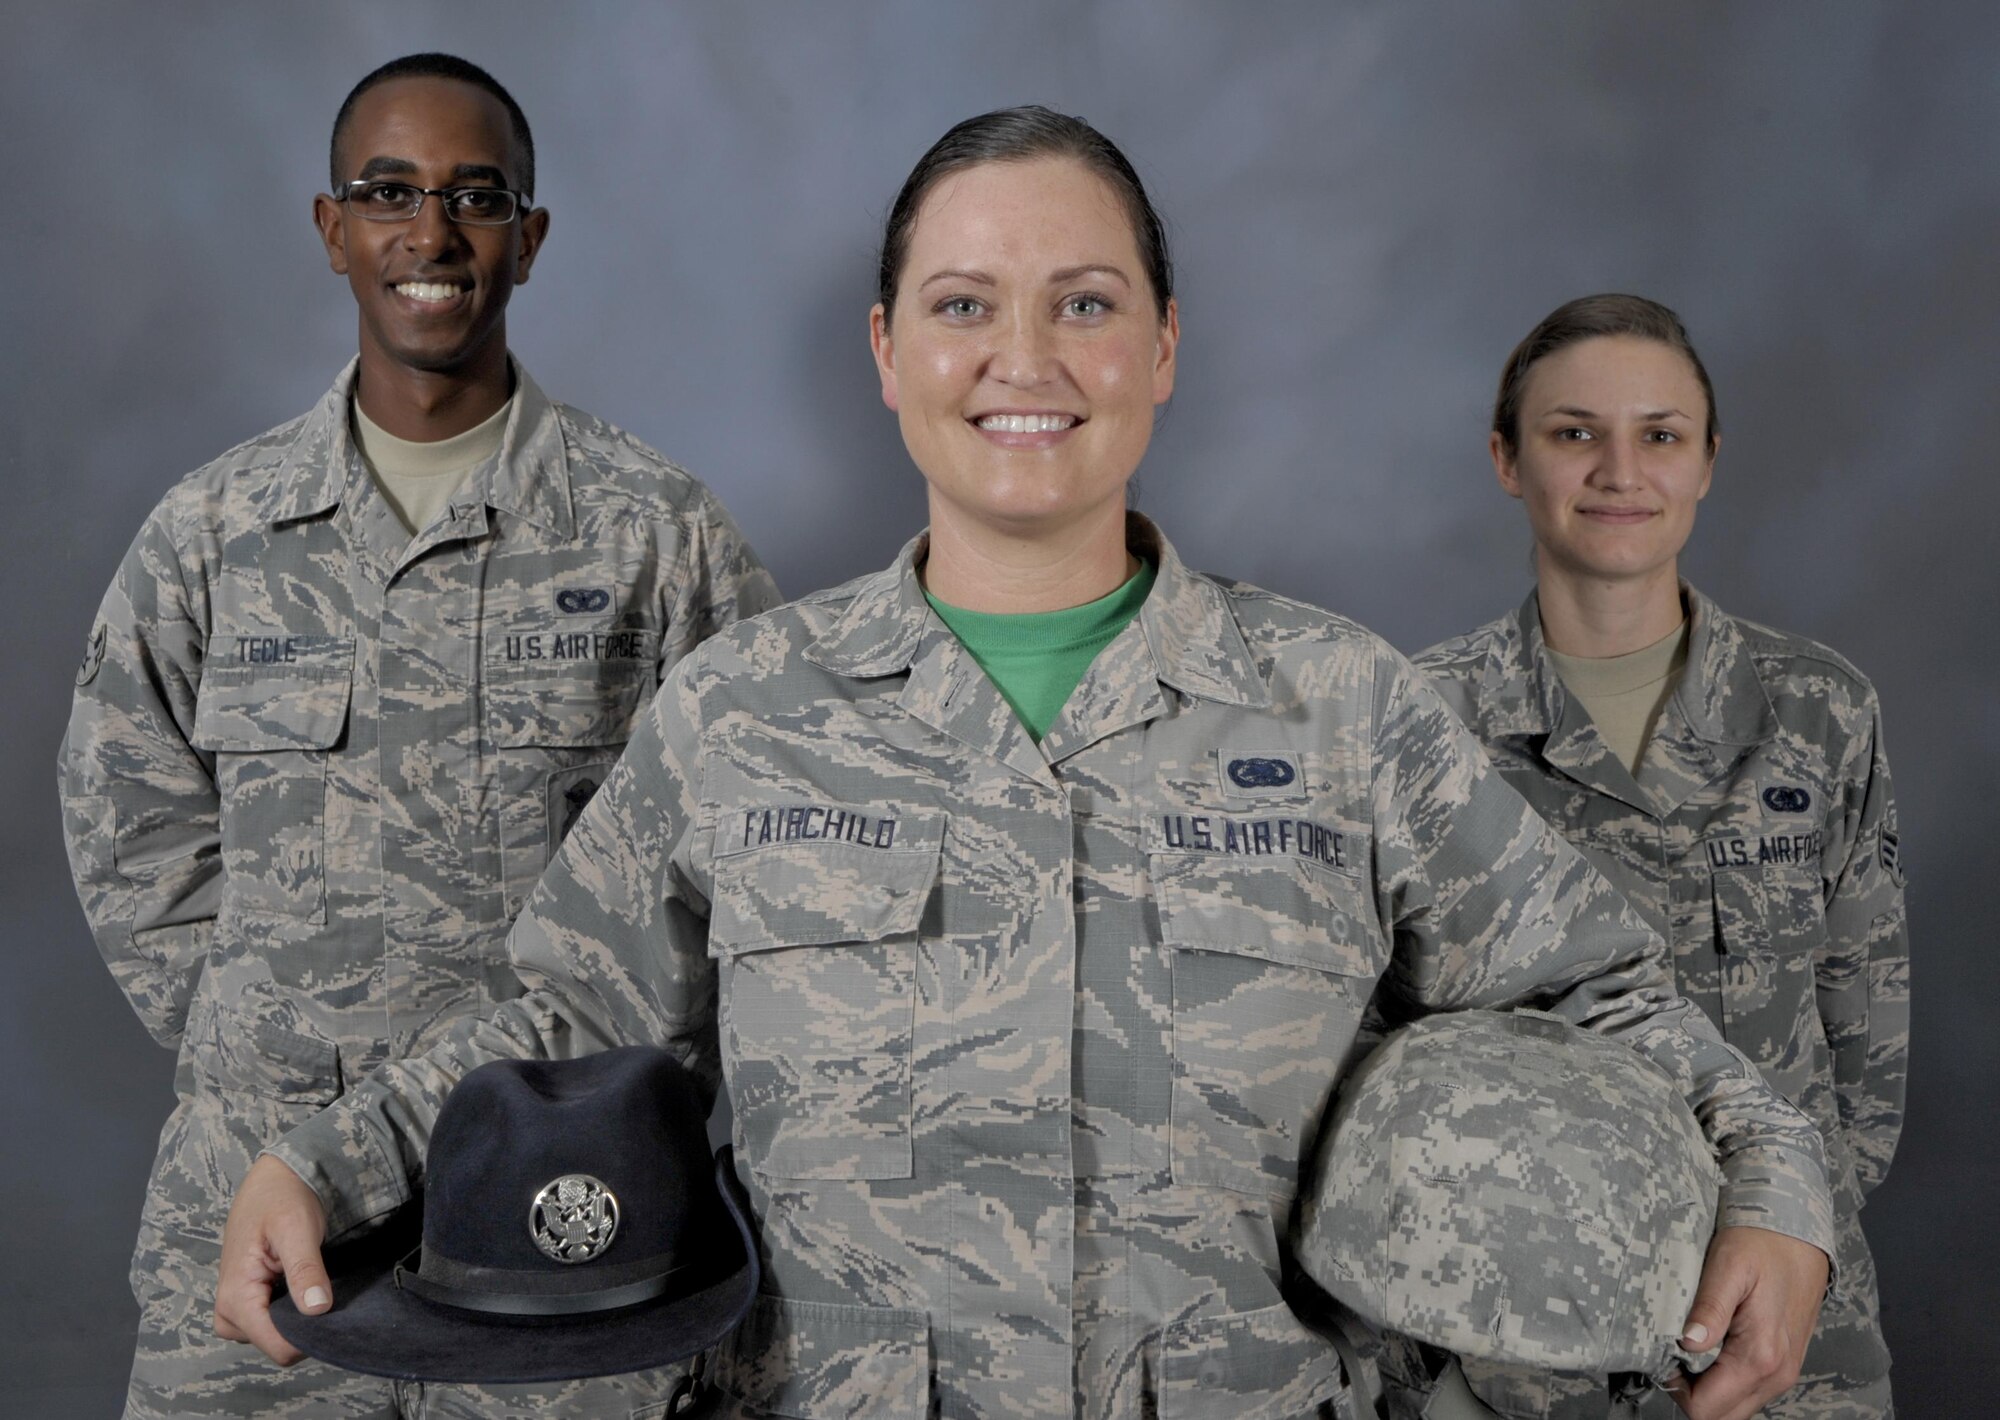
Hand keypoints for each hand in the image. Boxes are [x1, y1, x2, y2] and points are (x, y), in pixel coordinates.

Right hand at [212, 1154, 331, 1365]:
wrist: (273, 1179)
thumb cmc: (283, 1199)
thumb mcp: (298, 1230)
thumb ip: (305, 1270)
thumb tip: (317, 1310)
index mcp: (235, 1297)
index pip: (277, 1346)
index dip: (309, 1336)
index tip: (332, 1309)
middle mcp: (228, 1310)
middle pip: (276, 1345)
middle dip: (303, 1326)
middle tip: (322, 1287)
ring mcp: (235, 1309)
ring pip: (274, 1337)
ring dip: (297, 1318)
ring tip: (311, 1282)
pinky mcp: (246, 1302)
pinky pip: (271, 1323)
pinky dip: (290, 1311)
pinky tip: (304, 1286)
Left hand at [1667, 1224, 1828, 1419]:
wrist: (1799, 1234)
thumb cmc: (1761, 1244)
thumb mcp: (1728, 1267)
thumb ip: (1709, 1309)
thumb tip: (1687, 1343)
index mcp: (1759, 1357)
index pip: (1706, 1408)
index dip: (1675, 1389)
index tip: (1660, 1358)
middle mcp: (1776, 1375)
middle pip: (1720, 1415)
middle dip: (1689, 1394)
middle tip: (1670, 1355)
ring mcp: (1782, 1372)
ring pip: (1734, 1407)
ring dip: (1706, 1389)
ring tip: (1688, 1349)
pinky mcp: (1783, 1364)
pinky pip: (1747, 1391)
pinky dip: (1723, 1381)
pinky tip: (1709, 1349)